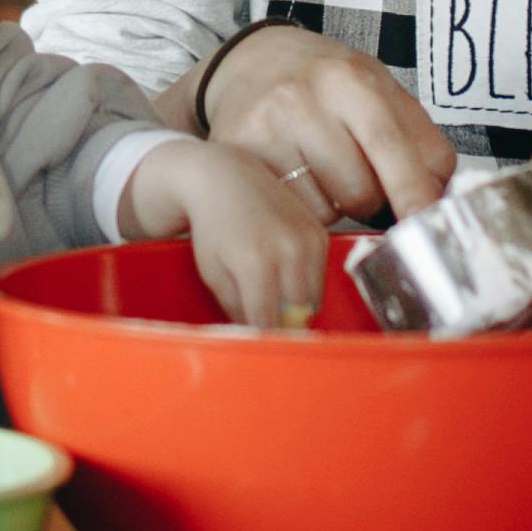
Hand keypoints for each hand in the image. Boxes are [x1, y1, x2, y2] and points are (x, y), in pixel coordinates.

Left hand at [122, 136, 332, 330]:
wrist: (225, 178)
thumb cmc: (212, 227)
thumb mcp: (214, 274)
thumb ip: (237, 310)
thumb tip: (257, 337)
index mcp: (255, 262)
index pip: (270, 321)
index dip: (266, 341)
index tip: (262, 352)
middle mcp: (288, 250)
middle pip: (298, 314)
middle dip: (284, 328)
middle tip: (270, 334)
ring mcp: (308, 240)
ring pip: (313, 298)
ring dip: (297, 309)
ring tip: (274, 303)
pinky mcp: (320, 233)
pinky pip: (319, 277)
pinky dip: (305, 286)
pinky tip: (284, 278)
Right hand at [199, 25, 455, 221]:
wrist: (253, 61)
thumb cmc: (327, 82)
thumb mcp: (378, 89)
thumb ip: (418, 140)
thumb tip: (438, 200)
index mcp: (351, 79)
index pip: (389, 145)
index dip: (412, 191)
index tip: (425, 222)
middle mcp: (304, 99)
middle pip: (361, 190)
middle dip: (374, 199)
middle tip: (360, 173)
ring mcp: (267, 129)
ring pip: (327, 210)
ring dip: (338, 205)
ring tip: (324, 170)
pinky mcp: (238, 155)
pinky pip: (292, 211)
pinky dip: (305, 207)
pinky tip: (297, 177)